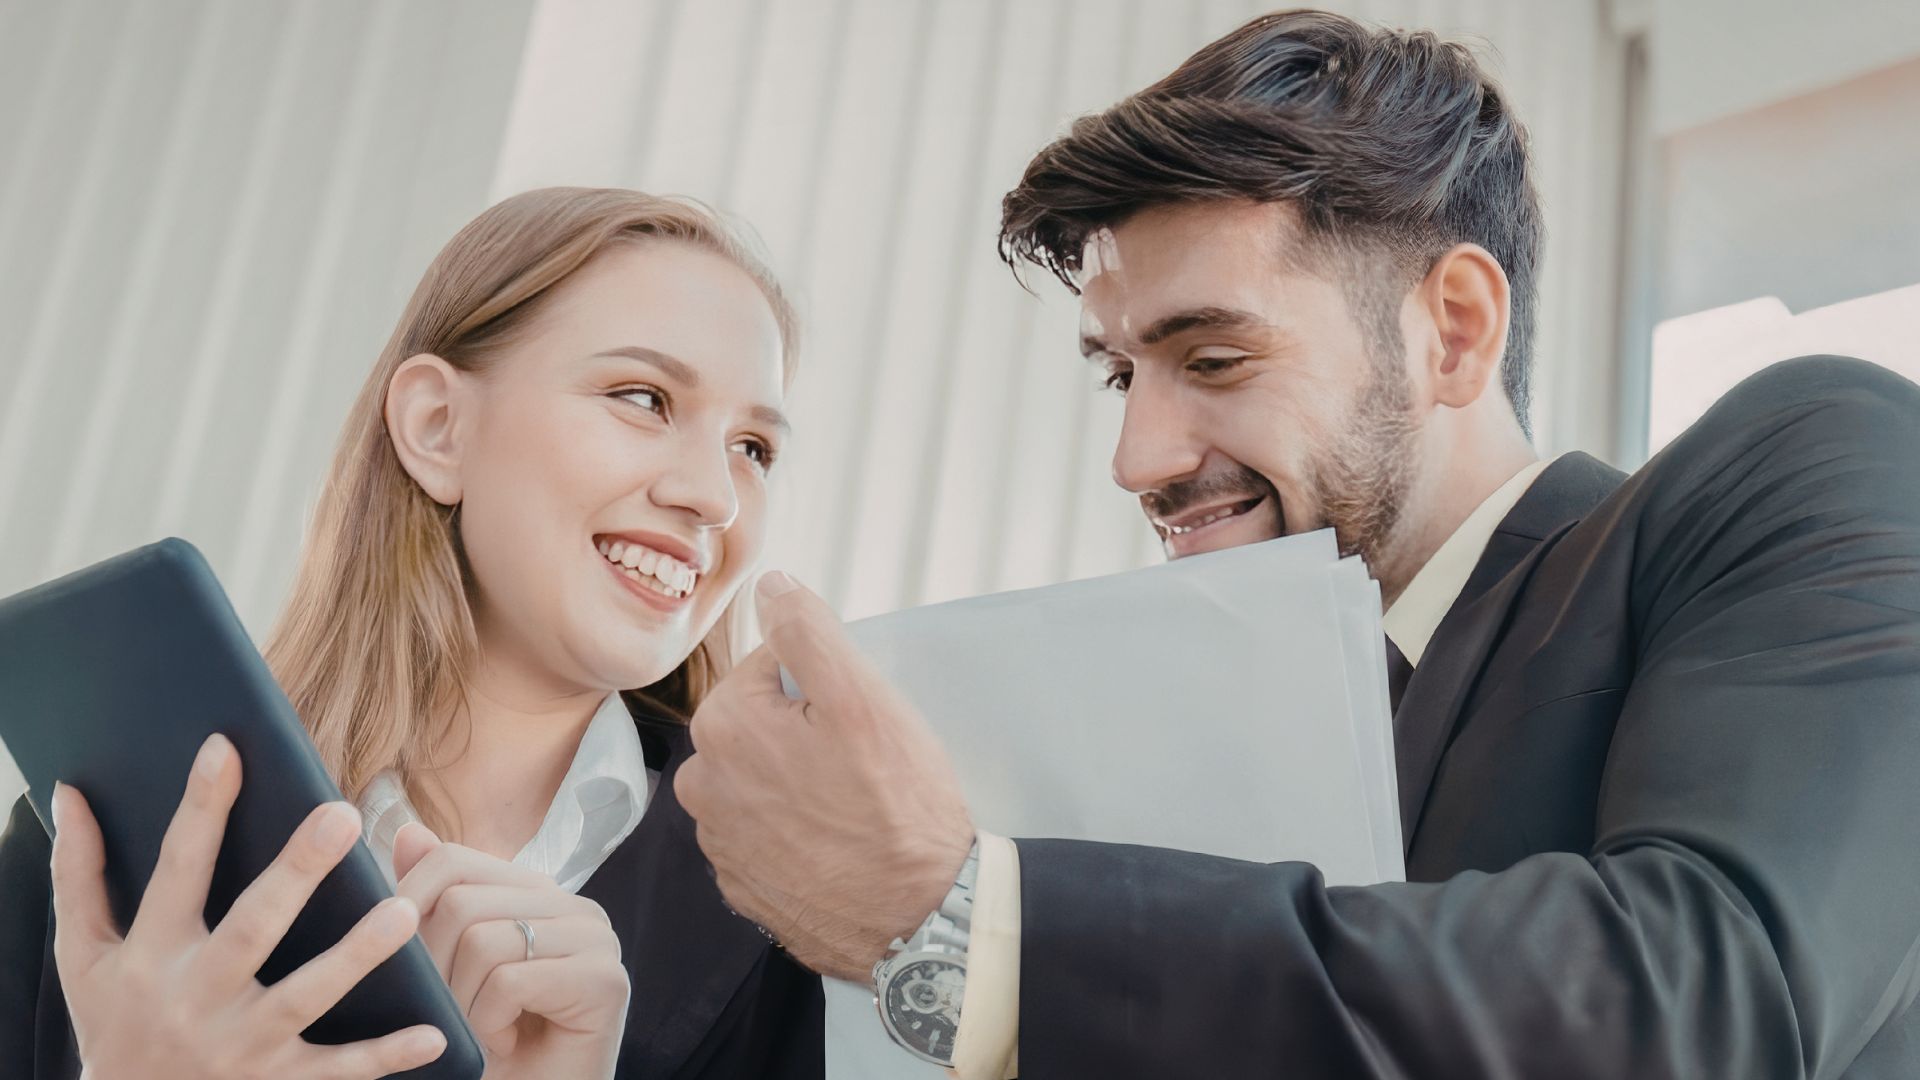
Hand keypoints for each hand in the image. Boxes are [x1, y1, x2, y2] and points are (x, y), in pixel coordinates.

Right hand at [53, 734, 445, 1079]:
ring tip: (406, 909)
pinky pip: (337, 1070)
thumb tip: (69, 793)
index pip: (177, 869)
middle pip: (252, 927)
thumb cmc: (113, 1019)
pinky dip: (386, 1057)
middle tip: (343, 813)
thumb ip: (78, 875)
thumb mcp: (81, 955)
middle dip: (295, 872)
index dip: (199, 809)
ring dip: (356, 955)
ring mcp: (241, 1045)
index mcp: (151, 954)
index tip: (226, 748)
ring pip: (305, 995)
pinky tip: (434, 1034)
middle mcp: (196, 997)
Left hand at [391, 823, 627, 1078]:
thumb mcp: (445, 970)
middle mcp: (573, 906)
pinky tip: (503, 1045)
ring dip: (461, 1005)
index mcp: (536, 895)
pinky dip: (488, 1025)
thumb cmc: (486, 1046)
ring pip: (483, 940)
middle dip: (434, 970)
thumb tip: (408, 832)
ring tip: (479, 1032)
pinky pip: (510, 981)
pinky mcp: (605, 980)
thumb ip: (431, 903)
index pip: (454, 861)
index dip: (408, 906)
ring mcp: (596, 939)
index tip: (401, 961)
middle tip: (448, 1015)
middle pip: (462, 902)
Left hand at [677, 571, 974, 980]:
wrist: (921, 918)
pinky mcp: (744, 888)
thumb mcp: (863, 698)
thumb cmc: (896, 807)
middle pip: (762, 724)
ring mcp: (721, 845)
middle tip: (862, 763)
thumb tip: (771, 585)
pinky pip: (768, 833)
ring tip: (854, 806)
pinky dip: (798, 832)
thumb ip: (808, 630)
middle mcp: (703, 787)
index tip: (856, 720)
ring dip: (801, 782)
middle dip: (807, 731)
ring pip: (765, 779)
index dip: (823, 685)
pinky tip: (838, 843)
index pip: (771, 668)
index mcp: (722, 727)